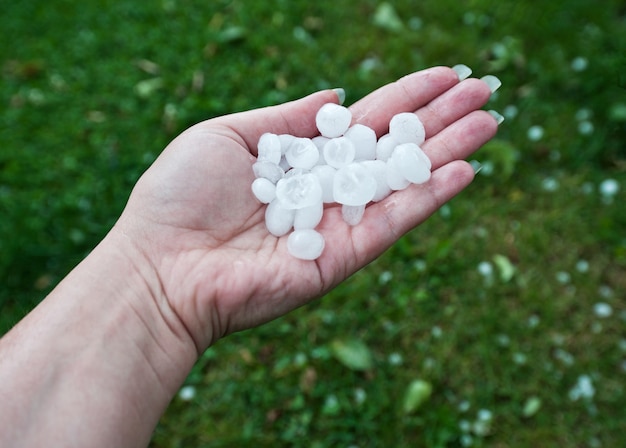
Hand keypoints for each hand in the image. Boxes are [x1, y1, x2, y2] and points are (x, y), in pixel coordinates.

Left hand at [115, 66, 497, 351]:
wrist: (159, 267)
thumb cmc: (180, 197)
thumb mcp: (232, 134)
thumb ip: (289, 117)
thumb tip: (339, 94)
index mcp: (303, 158)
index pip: (367, 122)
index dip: (407, 97)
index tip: (446, 76)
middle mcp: (327, 190)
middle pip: (394, 148)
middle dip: (440, 119)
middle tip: (488, 92)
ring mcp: (338, 225)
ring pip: (403, 181)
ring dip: (449, 151)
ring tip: (490, 121)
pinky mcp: (341, 258)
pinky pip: (392, 222)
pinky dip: (428, 197)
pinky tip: (463, 169)